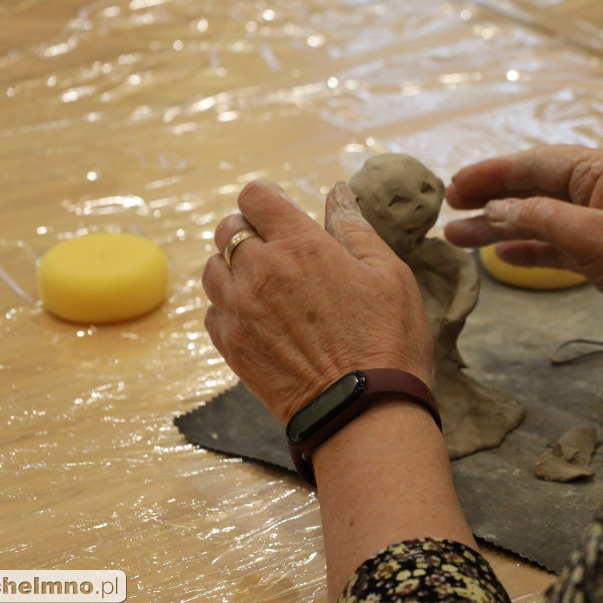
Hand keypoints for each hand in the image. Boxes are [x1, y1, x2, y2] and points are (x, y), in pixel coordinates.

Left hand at [202, 180, 433, 422]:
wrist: (362, 409)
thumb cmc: (387, 339)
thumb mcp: (389, 274)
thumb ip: (356, 229)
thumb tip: (337, 193)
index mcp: (300, 245)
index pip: (256, 197)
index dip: (267, 199)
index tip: (280, 212)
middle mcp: (260, 271)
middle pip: (229, 230)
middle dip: (250, 231)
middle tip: (277, 250)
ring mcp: (240, 310)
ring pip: (214, 269)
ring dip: (234, 268)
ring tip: (264, 284)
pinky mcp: (231, 346)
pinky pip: (213, 311)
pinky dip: (228, 307)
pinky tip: (256, 317)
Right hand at [444, 145, 602, 354]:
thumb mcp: (590, 237)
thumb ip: (538, 218)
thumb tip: (495, 210)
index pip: (536, 164)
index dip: (493, 174)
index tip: (456, 185)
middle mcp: (598, 191)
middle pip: (532, 188)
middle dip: (489, 198)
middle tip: (448, 207)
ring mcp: (597, 223)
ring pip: (536, 219)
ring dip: (498, 228)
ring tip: (456, 237)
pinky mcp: (596, 254)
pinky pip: (550, 245)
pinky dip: (523, 250)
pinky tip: (498, 256)